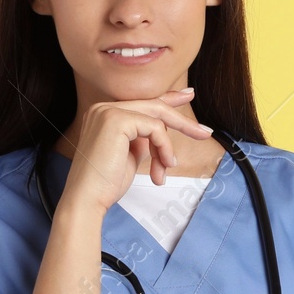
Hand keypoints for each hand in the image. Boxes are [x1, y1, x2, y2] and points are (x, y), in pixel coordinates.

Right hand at [59, 89, 215, 213]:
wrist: (88, 198)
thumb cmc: (106, 183)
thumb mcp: (130, 154)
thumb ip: (143, 139)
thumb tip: (162, 132)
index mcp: (105, 114)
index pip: (143, 102)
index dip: (168, 98)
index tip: (189, 94)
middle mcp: (103, 108)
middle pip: (153, 106)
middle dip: (182, 120)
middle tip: (205, 132)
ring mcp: (108, 111)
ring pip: (157, 117)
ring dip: (168, 145)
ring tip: (169, 166)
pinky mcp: (116, 120)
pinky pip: (155, 128)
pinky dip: (164, 147)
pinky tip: (163, 165)